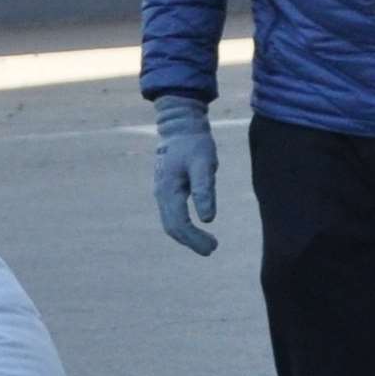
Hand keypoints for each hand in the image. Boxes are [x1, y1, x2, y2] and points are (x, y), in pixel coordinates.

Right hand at [150, 95, 219, 255]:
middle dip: (191, 241)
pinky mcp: (167, 190)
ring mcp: (162, 192)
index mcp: (168, 190)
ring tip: (208, 243)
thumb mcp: (204, 164)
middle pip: (172, 227)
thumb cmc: (195, 143)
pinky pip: (172, 214)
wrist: (181, 126)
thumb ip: (205, 190)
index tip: (213, 246)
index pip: (178, 223)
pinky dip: (183, 226)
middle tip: (213, 249)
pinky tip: (197, 228)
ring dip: (187, 236)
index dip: (195, 239)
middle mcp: (161, 194)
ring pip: (170, 222)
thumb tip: (208, 219)